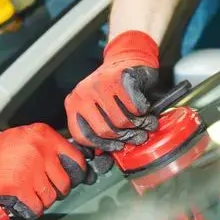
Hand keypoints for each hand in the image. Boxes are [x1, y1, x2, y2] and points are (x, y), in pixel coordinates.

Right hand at [0, 124, 89, 215]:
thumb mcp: (27, 137)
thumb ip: (49, 147)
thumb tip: (72, 163)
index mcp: (44, 136)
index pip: (76, 159)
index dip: (76, 173)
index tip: (73, 179)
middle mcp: (40, 151)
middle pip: (65, 182)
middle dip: (57, 190)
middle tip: (45, 188)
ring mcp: (30, 170)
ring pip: (51, 197)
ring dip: (43, 200)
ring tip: (31, 194)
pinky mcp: (19, 188)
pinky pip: (37, 207)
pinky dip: (32, 209)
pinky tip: (24, 203)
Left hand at [65, 31, 161, 151]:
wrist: (129, 59)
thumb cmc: (116, 90)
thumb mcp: (101, 111)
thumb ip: (100, 132)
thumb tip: (103, 160)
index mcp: (74, 103)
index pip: (84, 136)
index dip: (103, 146)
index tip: (117, 147)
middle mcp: (83, 93)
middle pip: (105, 130)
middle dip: (126, 137)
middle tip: (138, 137)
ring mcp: (100, 84)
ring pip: (121, 120)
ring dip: (138, 125)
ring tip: (145, 124)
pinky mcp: (120, 77)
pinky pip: (135, 106)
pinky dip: (144, 111)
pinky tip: (145, 109)